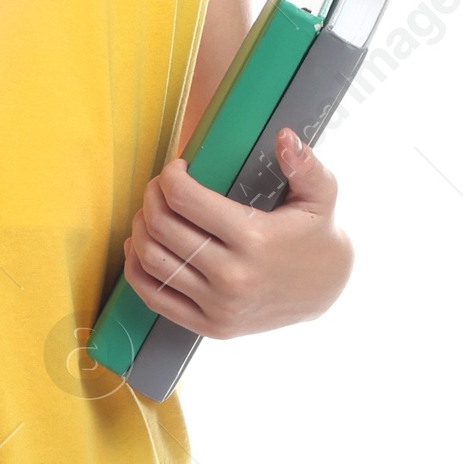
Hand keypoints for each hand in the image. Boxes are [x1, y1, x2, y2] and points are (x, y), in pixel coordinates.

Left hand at [123, 130, 352, 337]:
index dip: (170, 177)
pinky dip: (137, 270)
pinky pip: (155, 297)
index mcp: (255, 238)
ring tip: (149, 213)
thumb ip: (305, 164)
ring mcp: (220, 306)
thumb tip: (285, 137)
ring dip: (140, 229)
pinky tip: (140, 248)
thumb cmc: (317, 236)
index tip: (176, 168)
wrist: (325, 292)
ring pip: (152, 261)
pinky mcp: (211, 326)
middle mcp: (233, 277)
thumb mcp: (322, 195)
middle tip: (159, 187)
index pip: (185, 199)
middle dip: (151, 197)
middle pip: (162, 227)